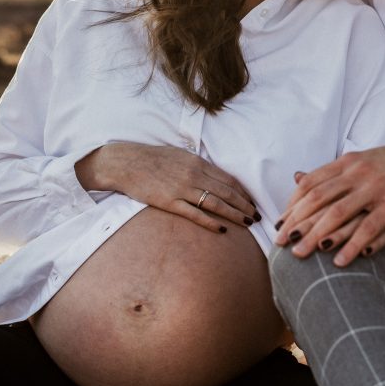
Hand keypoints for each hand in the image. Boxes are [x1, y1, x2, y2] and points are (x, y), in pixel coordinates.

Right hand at [75, 142, 258, 232]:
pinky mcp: (169, 202)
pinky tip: (222, 229)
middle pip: (227, 192)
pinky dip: (210, 222)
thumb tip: (215, 176)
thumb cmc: (154, 158)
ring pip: (216, 203)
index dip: (243, 192)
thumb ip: (199, 166)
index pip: (228, 180)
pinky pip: (194, 214)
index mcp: (198, 163)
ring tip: (247, 222)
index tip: (252, 201)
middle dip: (245, 205)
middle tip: (257, 216)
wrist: (127, 163)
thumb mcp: (181, 156)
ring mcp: (182, 189)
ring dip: (234, 214)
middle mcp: (194, 175)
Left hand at [275, 143, 384, 265]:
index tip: (280, 222)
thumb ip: (336, 173)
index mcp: (350, 162)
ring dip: (316, 236)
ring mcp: (376, 188)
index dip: (293, 204)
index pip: (312, 183)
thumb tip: (302, 179)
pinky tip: (339, 261)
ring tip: (300, 255)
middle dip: (296, 223)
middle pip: (318, 199)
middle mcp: (358, 173)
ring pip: (338, 214)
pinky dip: (352, 246)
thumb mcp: (366, 161)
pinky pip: (369, 228)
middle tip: (280, 243)